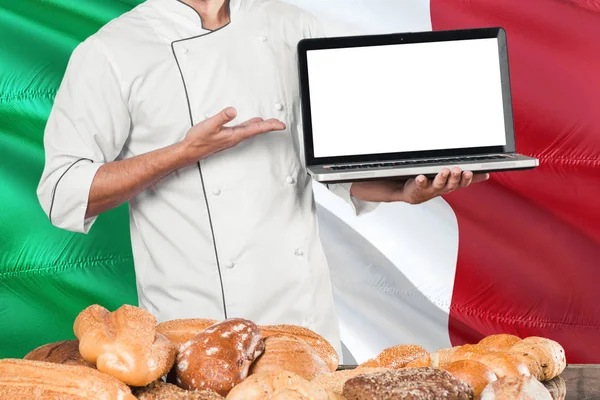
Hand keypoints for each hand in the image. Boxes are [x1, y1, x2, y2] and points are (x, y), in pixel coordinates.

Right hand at [180, 107, 285, 162]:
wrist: (190, 150)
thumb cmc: (198, 140)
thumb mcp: (210, 125)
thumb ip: (222, 117)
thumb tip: (233, 111)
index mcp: (235, 135)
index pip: (257, 129)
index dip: (270, 126)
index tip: (281, 125)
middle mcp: (235, 137)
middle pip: (257, 130)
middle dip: (269, 126)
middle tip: (280, 124)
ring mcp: (231, 137)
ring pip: (250, 130)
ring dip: (261, 126)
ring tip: (270, 122)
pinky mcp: (227, 136)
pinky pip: (243, 130)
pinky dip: (251, 126)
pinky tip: (251, 123)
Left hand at [349, 167, 488, 204]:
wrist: (413, 193)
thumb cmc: (433, 184)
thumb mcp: (452, 182)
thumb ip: (467, 178)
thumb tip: (485, 175)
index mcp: (451, 185)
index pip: (462, 182)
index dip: (468, 179)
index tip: (470, 172)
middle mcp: (442, 188)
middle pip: (451, 184)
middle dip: (455, 177)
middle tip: (458, 170)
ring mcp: (430, 188)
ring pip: (438, 184)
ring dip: (441, 178)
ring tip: (444, 171)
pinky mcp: (418, 187)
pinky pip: (420, 184)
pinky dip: (421, 181)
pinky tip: (421, 177)